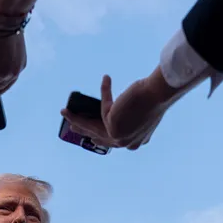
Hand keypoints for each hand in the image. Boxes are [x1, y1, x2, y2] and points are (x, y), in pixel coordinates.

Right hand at [59, 69, 178, 150]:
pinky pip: (103, 107)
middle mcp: (128, 143)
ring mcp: (119, 137)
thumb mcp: (142, 112)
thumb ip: (131, 118)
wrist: (158, 95)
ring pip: (94, 127)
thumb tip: (120, 110)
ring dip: (77, 118)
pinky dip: (104, 91)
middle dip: (83, 130)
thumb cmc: (154, 100)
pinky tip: (107, 79)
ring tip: (64, 112)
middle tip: (72, 127)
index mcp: (136, 142)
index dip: (100, 137)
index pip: (114, 141)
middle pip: (100, 136)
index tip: (92, 137)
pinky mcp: (112, 126)